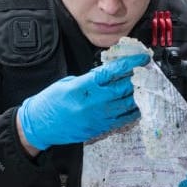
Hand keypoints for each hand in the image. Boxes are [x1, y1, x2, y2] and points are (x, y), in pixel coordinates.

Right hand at [17, 53, 148, 150]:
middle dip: (138, 78)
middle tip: (146, 71)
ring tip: (145, 86)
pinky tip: (137, 104)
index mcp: (82, 87)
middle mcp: (92, 103)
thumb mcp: (67, 83)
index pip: (112, 72)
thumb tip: (108, 74)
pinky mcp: (99, 129)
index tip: (142, 57)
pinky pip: (122, 120)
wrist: (39, 125)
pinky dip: (132, 111)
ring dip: (138, 94)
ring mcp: (97, 118)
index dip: (130, 63)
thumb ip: (89, 79)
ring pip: (127, 105)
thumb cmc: (50, 102)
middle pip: (124, 88)